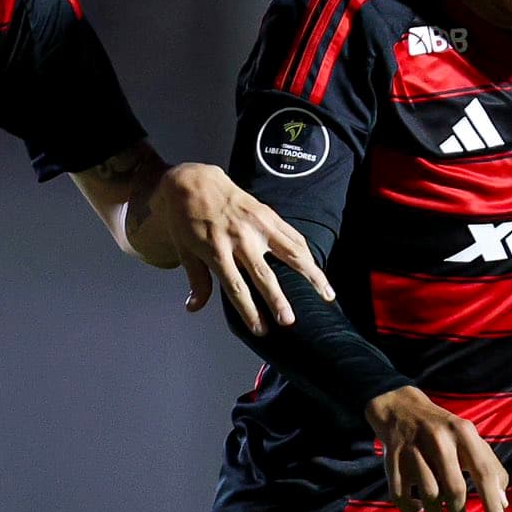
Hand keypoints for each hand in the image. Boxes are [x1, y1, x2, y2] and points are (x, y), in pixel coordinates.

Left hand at [154, 163, 336, 332]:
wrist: (192, 182)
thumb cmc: (185, 219)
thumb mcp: (184, 251)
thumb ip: (197, 280)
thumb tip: (194, 307)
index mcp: (216, 250)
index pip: (235, 287)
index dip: (249, 310)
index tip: (261, 329)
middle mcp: (239, 239)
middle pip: (263, 274)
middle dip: (277, 300)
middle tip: (289, 320)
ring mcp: (257, 225)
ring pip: (290, 252)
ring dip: (310, 275)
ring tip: (326, 294)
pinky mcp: (267, 214)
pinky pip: (292, 235)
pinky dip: (306, 253)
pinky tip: (317, 268)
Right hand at [365, 386, 507, 511]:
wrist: (400, 408)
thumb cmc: (444, 432)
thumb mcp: (470, 440)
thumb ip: (490, 468)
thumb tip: (503, 503)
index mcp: (463, 432)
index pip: (483, 471)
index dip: (492, 502)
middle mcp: (439, 438)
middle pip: (455, 489)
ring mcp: (414, 449)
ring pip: (429, 497)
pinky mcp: (392, 460)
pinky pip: (402, 498)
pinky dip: (412, 509)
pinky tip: (418, 506)